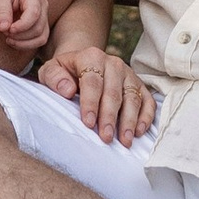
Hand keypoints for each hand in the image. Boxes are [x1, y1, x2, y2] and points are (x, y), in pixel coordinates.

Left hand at [0, 0, 50, 51]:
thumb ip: (2, 11)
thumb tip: (4, 28)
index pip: (34, 14)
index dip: (22, 26)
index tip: (7, 29)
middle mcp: (42, 7)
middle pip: (38, 28)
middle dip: (20, 35)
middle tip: (4, 32)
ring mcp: (43, 17)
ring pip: (41, 37)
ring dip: (24, 43)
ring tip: (8, 39)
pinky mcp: (40, 26)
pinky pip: (39, 40)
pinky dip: (26, 45)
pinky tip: (13, 41)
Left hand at [39, 44, 160, 146]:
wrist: (83, 64)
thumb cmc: (65, 72)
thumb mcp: (51, 71)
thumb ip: (54, 78)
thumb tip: (68, 90)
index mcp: (91, 57)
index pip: (93, 81)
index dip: (91, 103)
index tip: (88, 123)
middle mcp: (113, 63)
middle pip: (114, 92)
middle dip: (110, 117)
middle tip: (106, 137)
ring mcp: (129, 74)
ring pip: (133, 98)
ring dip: (129, 121)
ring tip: (125, 141)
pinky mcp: (139, 85)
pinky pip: (147, 100)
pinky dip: (146, 116)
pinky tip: (139, 132)